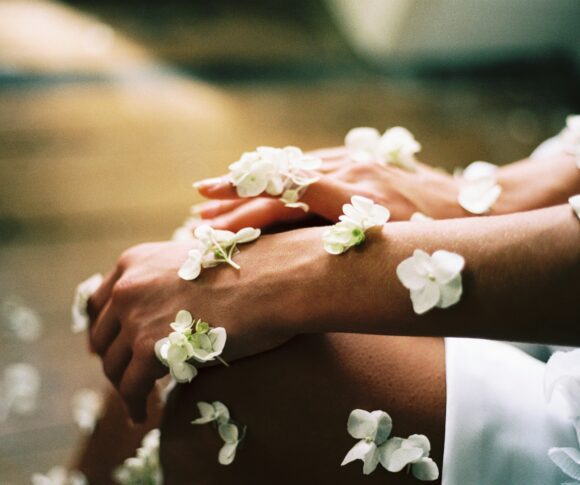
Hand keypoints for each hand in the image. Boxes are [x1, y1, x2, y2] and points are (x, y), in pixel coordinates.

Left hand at [87, 230, 324, 421]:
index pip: (99, 303)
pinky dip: (134, 405)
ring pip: (113, 365)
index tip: (115, 349)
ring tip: (138, 400)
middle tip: (130, 378)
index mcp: (135, 261)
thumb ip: (165, 284)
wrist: (272, 280)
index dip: (106, 330)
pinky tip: (144, 414)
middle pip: (102, 336)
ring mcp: (135, 315)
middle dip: (114, 360)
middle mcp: (128, 285)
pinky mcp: (148, 346)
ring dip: (123, 386)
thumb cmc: (247, 274)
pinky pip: (130, 387)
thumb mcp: (192, 266)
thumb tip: (160, 316)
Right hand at [192, 147, 463, 230]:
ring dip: (249, 182)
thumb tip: (301, 268)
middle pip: (280, 182)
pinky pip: (310, 163)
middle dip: (235, 197)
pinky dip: (278, 173)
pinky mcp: (359, 159)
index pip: (287, 198)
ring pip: (289, 169)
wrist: (479, 207)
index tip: (209, 219)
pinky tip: (255, 180)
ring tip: (212, 193)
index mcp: (357, 197)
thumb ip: (354, 252)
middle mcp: (350, 173)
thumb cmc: (442, 242)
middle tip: (196, 210)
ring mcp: (354, 162)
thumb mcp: (401, 253)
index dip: (246, 207)